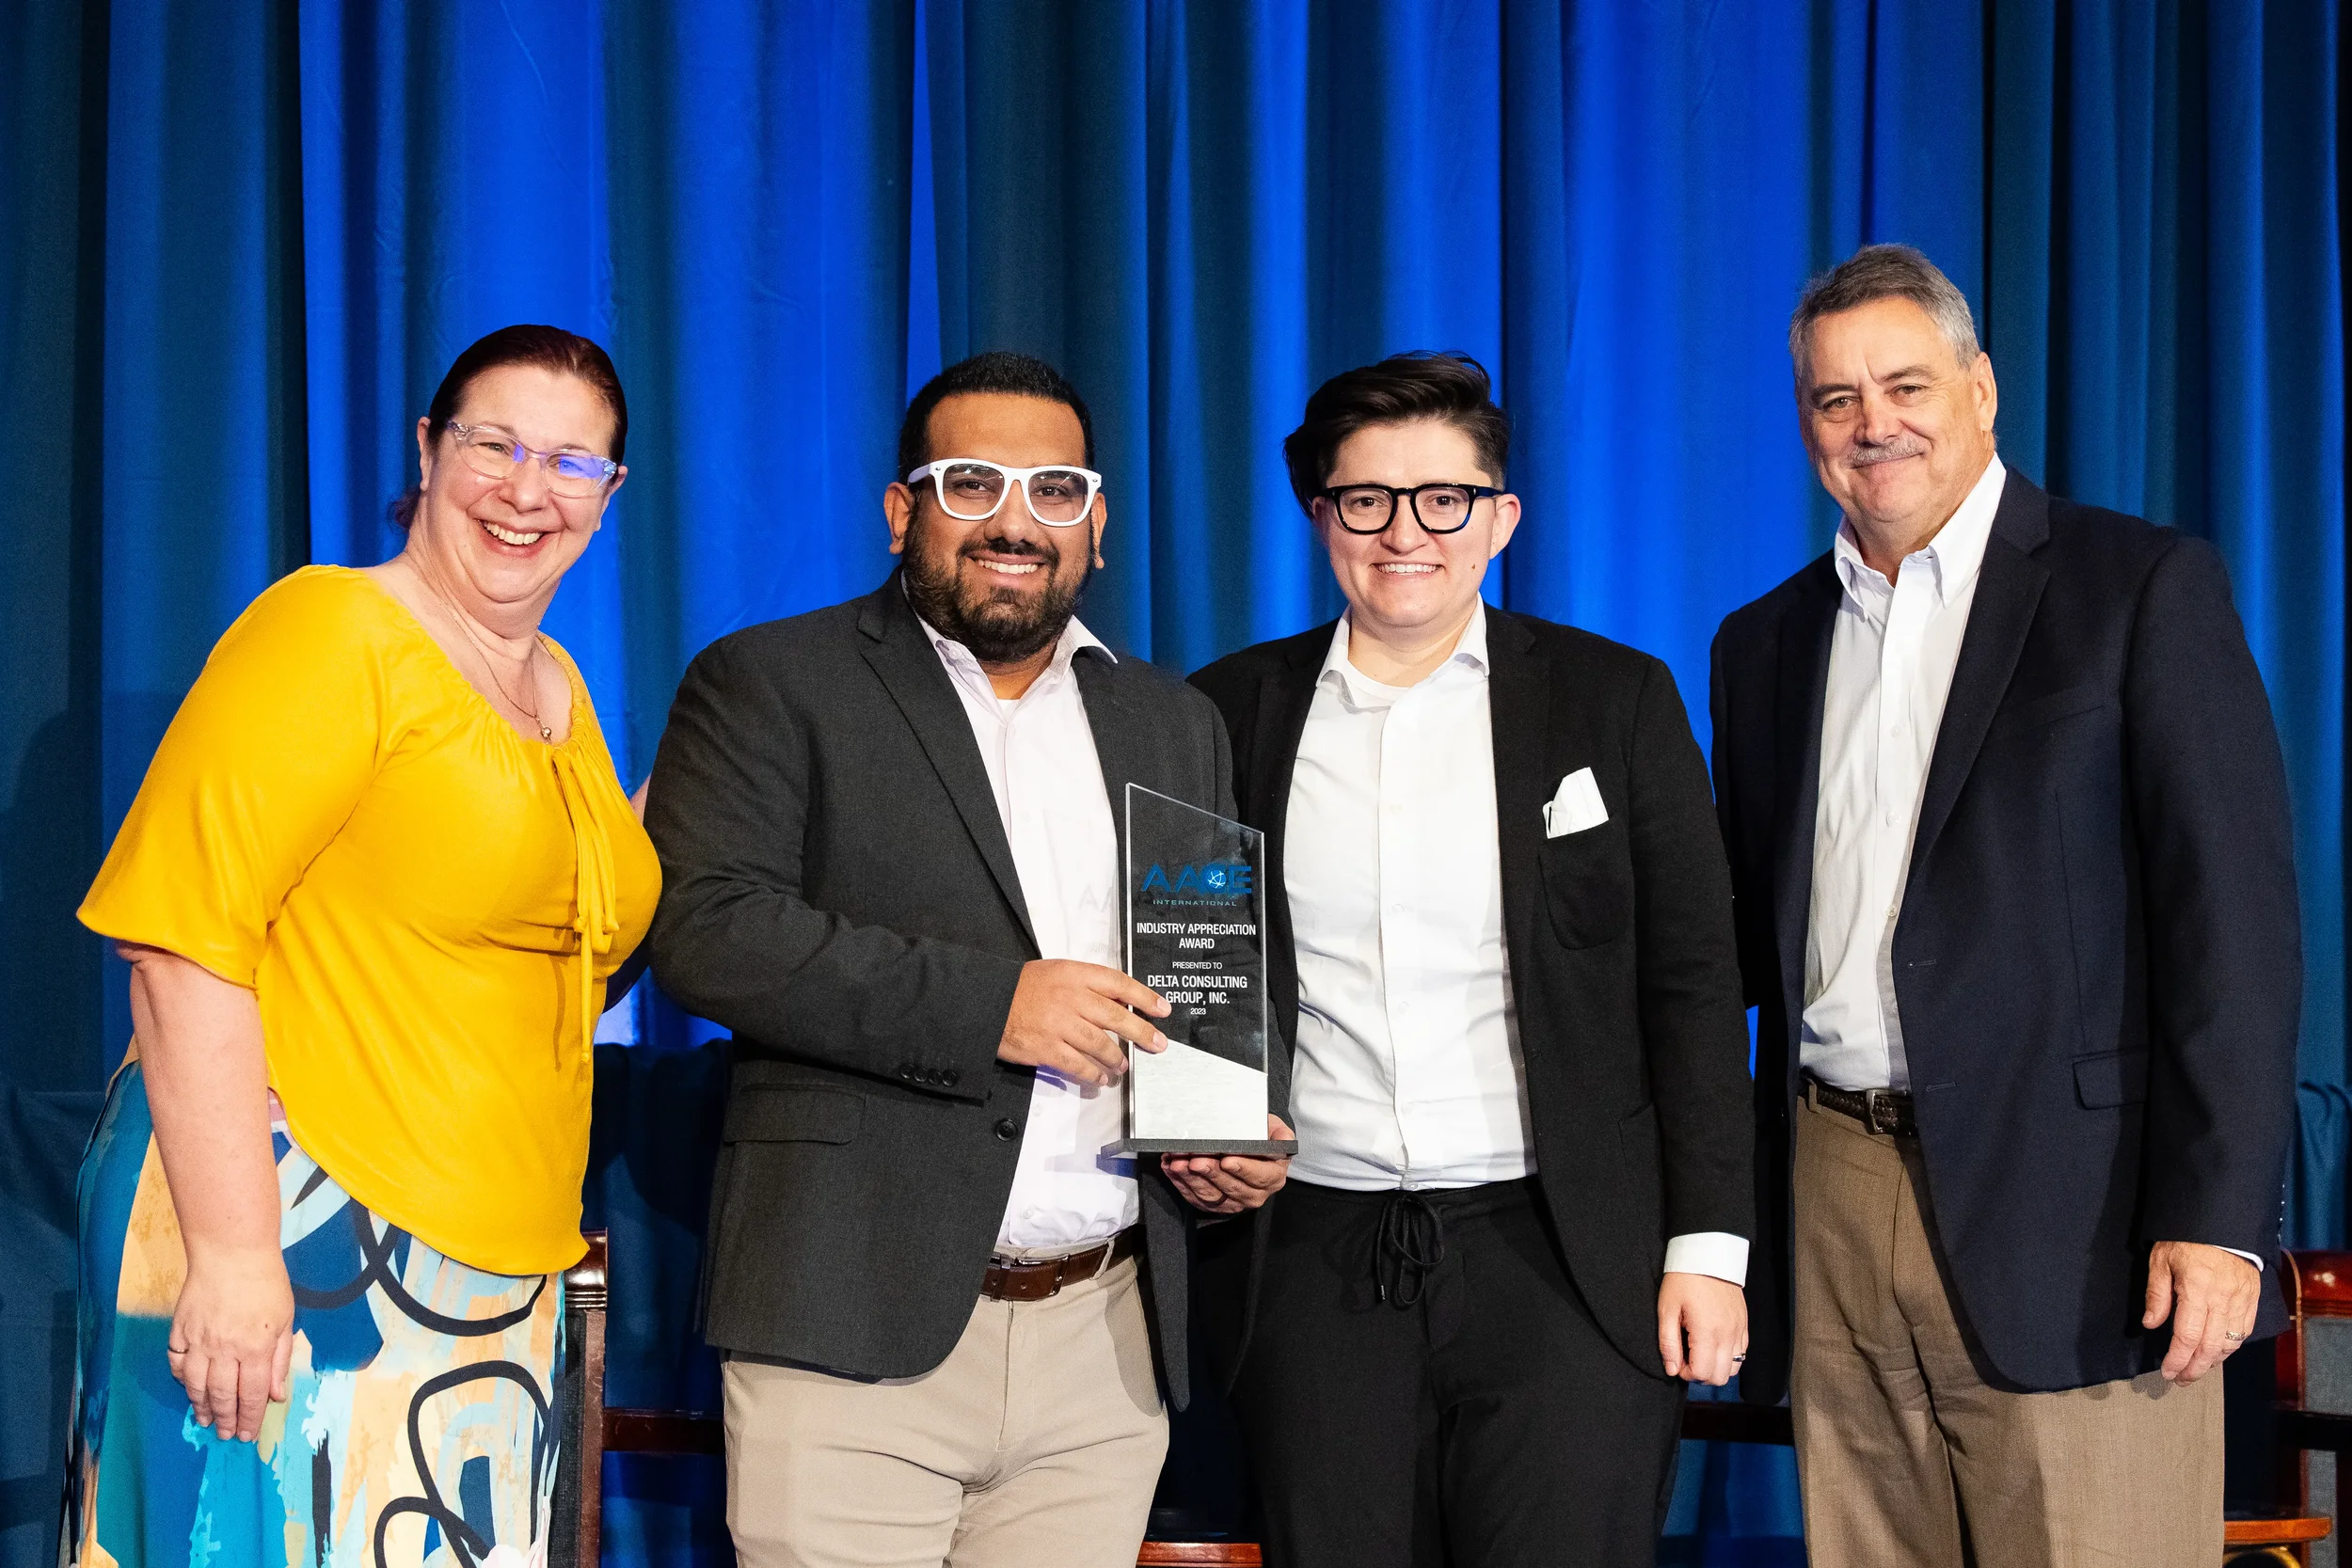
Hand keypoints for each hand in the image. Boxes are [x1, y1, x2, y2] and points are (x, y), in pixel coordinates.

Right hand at [169, 1245, 293, 1441]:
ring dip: (200, 1406)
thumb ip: (279, 1360)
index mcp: (254, 1349)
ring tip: (204, 1420)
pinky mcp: (179, 1330)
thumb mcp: (284, 1321)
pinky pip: (176, 1362)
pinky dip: (181, 1378)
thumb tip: (276, 1396)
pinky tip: (188, 1387)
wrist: (232, 1253)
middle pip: (222, 1395)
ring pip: (196, 1384)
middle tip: (225, 1434)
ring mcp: (198, 1341)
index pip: (252, 1395)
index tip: (246, 1435)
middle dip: (225, 1419)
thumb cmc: (266, 1284)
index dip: (250, 1418)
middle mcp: (224, 1350)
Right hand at [998, 960, 1170, 1086]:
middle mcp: (1070, 998)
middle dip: (1141, 1032)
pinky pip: (1078, 1065)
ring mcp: (1059, 1025)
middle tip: (1157, 1044)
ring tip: (1123, 1066)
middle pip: (1116, 1016)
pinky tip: (1100, 1079)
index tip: (1163, 1009)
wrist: (987, 1001)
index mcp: (1075, 974)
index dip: (1144, 996)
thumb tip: (1121, 1003)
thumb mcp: (1058, 972)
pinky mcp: (1046, 1049)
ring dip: (1116, 1058)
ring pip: (1100, 1044)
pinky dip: (1093, 1074)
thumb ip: (1087, 985)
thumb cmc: (1024, 987)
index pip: (1118, 983)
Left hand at [1162, 1117, 1294, 1214]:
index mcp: (1273, 1176)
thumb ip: (1278, 1133)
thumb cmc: (1261, 1137)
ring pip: (1211, 1195)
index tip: (1227, 1160)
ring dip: (1191, 1179)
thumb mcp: (1274, 1129)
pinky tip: (1171, 1169)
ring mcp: (1235, 1203)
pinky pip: (1197, 1198)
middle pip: (1231, 1187)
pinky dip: (1182, 1184)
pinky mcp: (1216, 1205)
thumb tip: (1282, 1139)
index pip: (1259, 1176)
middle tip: (1194, 1160)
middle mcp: (1256, 1194)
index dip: (1243, 1169)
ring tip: (1177, 1163)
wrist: (1250, 1149)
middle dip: (1210, 1173)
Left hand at [1658, 1272, 1746, 1384]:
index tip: (1677, 1360)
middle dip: (1701, 1373)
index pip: (1702, 1373)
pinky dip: (1728, 1356)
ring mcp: (1739, 1330)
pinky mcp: (1744, 1324)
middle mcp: (1728, 1335)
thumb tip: (1671, 1370)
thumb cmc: (1683, 1280)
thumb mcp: (1667, 1309)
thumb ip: (1669, 1343)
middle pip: (1720, 1377)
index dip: (1686, 1373)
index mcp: (1708, 1332)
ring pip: (1734, 1369)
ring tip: (1700, 1350)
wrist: (1707, 1255)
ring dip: (1716, 1367)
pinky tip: (1713, 1342)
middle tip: (1687, 1356)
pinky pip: (1742, 1353)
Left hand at [2145, 1240, 2259, 1382]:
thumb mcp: (2161, 1259)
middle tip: (2181, 1380)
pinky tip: (2219, 1353)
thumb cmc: (2186, 1238)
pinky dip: (2232, 1346)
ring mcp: (2242, 1300)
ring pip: (2230, 1343)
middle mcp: (2223, 1300)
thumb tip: (2150, 1324)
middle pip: (2210, 1347)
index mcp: (2197, 1290)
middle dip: (2195, 1368)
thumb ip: (2156, 1293)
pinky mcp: (2253, 1297)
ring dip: (2213, 1362)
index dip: (2177, 1359)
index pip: (2187, 1336)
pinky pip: (2245, 1330)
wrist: (2223, 1220)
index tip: (2167, 1372)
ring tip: (2197, 1370)